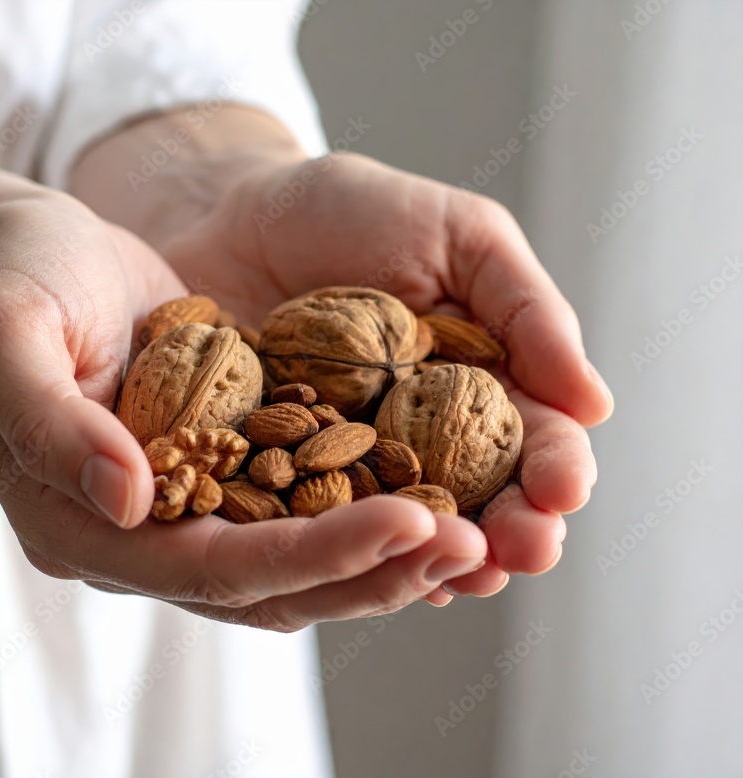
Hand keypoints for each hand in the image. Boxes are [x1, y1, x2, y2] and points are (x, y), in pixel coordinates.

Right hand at [0, 183, 488, 629]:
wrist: (36, 254)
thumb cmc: (12, 281)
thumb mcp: (5, 334)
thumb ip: (49, 420)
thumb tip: (127, 499)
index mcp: (77, 523)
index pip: (208, 568)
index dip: (311, 557)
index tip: (410, 525)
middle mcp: (137, 537)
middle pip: (267, 587)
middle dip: (372, 572)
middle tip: (475, 547)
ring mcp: (182, 509)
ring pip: (294, 564)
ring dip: (383, 557)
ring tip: (475, 534)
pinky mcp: (220, 470)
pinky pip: (300, 509)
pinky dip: (364, 512)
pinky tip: (432, 493)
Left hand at [154, 152, 613, 599]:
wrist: (229, 212)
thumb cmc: (351, 211)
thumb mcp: (456, 236)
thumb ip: (524, 309)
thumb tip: (595, 403)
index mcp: (476, 381)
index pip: (530, 437)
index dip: (554, 468)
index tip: (564, 491)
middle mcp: (417, 434)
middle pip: (475, 497)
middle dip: (507, 529)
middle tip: (526, 553)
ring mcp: (347, 458)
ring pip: (401, 524)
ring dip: (435, 556)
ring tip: (461, 578)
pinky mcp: (275, 470)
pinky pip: (313, 518)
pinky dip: (341, 547)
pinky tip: (365, 570)